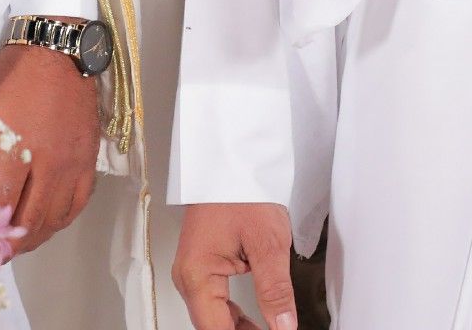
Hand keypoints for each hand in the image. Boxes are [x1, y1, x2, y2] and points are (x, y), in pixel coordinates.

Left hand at [0, 37, 100, 254]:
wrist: (59, 48)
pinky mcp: (88, 160)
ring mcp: (71, 163)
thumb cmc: (15, 72)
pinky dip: (61, 220)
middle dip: (9, 245)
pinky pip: (77, 203)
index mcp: (15, 146)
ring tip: (18, 242)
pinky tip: (47, 223)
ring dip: (34, 237)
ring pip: (54, 218)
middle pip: (28, 221)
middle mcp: (47, 161)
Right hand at [172, 201, 296, 329]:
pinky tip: (252, 322)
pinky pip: (214, 301)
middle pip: (211, 326)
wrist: (232, 160)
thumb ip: (275, 292)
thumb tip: (283, 326)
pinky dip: (232, 316)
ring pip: (212, 316)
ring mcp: (193, 271)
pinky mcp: (203, 264)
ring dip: (237, 329)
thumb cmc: (242, 190)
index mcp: (197, 275)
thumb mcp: (268, 244)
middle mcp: (188, 276)